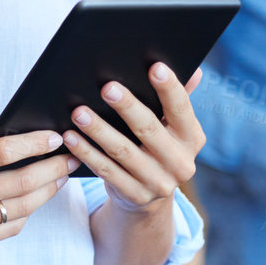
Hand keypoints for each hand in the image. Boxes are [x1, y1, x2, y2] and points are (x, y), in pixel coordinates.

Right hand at [0, 118, 80, 255]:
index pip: (1, 152)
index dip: (32, 144)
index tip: (52, 138)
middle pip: (19, 182)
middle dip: (51, 168)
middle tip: (69, 158)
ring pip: (20, 207)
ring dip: (45, 192)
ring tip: (58, 179)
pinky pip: (8, 228)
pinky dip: (25, 214)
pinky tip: (32, 201)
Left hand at [63, 63, 204, 212]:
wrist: (148, 198)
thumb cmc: (155, 148)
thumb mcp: (170, 129)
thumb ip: (176, 101)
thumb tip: (195, 71)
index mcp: (192, 138)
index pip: (182, 109)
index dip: (170, 88)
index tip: (155, 67)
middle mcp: (181, 162)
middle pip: (150, 129)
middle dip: (127, 107)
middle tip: (106, 87)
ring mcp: (159, 182)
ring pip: (123, 152)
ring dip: (99, 130)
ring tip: (78, 112)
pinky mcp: (135, 195)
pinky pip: (106, 171)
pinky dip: (86, 153)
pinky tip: (70, 137)